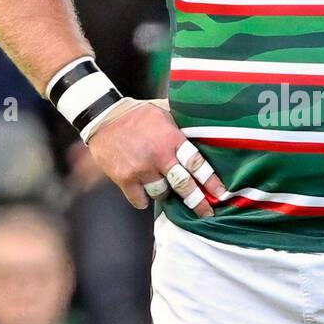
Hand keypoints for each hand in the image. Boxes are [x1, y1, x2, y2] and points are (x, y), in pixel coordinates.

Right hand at [86, 99, 226, 214]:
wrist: (102, 117)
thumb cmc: (137, 114)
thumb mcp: (163, 111)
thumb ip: (182, 123)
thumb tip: (206, 122)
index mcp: (171, 138)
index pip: (196, 163)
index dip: (210, 181)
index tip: (221, 194)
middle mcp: (158, 156)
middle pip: (183, 185)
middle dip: (197, 201)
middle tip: (207, 212)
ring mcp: (140, 169)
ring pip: (161, 193)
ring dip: (164, 192)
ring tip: (161, 182)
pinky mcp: (124, 178)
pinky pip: (140, 200)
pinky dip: (143, 198)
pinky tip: (143, 189)